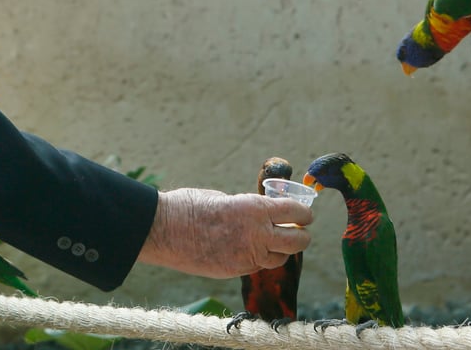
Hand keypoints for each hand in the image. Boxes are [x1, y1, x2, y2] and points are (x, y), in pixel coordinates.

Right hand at [136, 187, 312, 278]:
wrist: (164, 230)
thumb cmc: (190, 206)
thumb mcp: (224, 198)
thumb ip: (246, 209)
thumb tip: (257, 216)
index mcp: (255, 209)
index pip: (296, 213)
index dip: (305, 214)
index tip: (305, 215)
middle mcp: (257, 234)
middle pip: (298, 241)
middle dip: (302, 236)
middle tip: (299, 232)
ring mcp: (247, 256)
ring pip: (280, 259)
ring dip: (282, 251)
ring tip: (276, 244)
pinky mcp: (235, 271)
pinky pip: (257, 267)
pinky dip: (259, 260)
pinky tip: (251, 252)